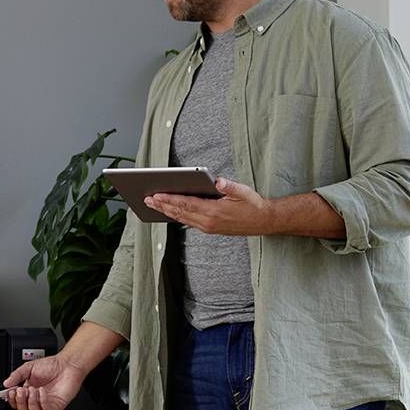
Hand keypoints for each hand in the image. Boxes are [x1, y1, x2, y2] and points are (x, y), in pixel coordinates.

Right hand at [3, 354, 87, 409]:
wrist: (68, 364)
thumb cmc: (52, 365)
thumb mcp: (29, 367)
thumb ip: (16, 375)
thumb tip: (6, 384)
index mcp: (28, 391)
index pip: (16, 401)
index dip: (12, 399)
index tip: (9, 392)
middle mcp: (36, 399)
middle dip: (19, 401)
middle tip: (20, 390)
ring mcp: (46, 403)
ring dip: (30, 402)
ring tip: (32, 389)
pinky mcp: (56, 405)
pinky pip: (45, 409)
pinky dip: (41, 401)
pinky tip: (42, 391)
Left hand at [146, 177, 271, 234]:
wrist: (263, 221)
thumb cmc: (253, 204)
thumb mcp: (244, 192)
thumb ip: (230, 186)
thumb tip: (218, 181)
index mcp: (214, 211)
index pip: (186, 204)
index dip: (169, 200)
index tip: (155, 195)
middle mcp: (208, 222)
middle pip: (180, 212)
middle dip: (162, 205)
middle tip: (146, 199)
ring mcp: (207, 227)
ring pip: (181, 218)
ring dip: (166, 211)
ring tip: (152, 204)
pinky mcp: (209, 229)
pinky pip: (188, 222)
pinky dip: (176, 216)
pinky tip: (168, 211)